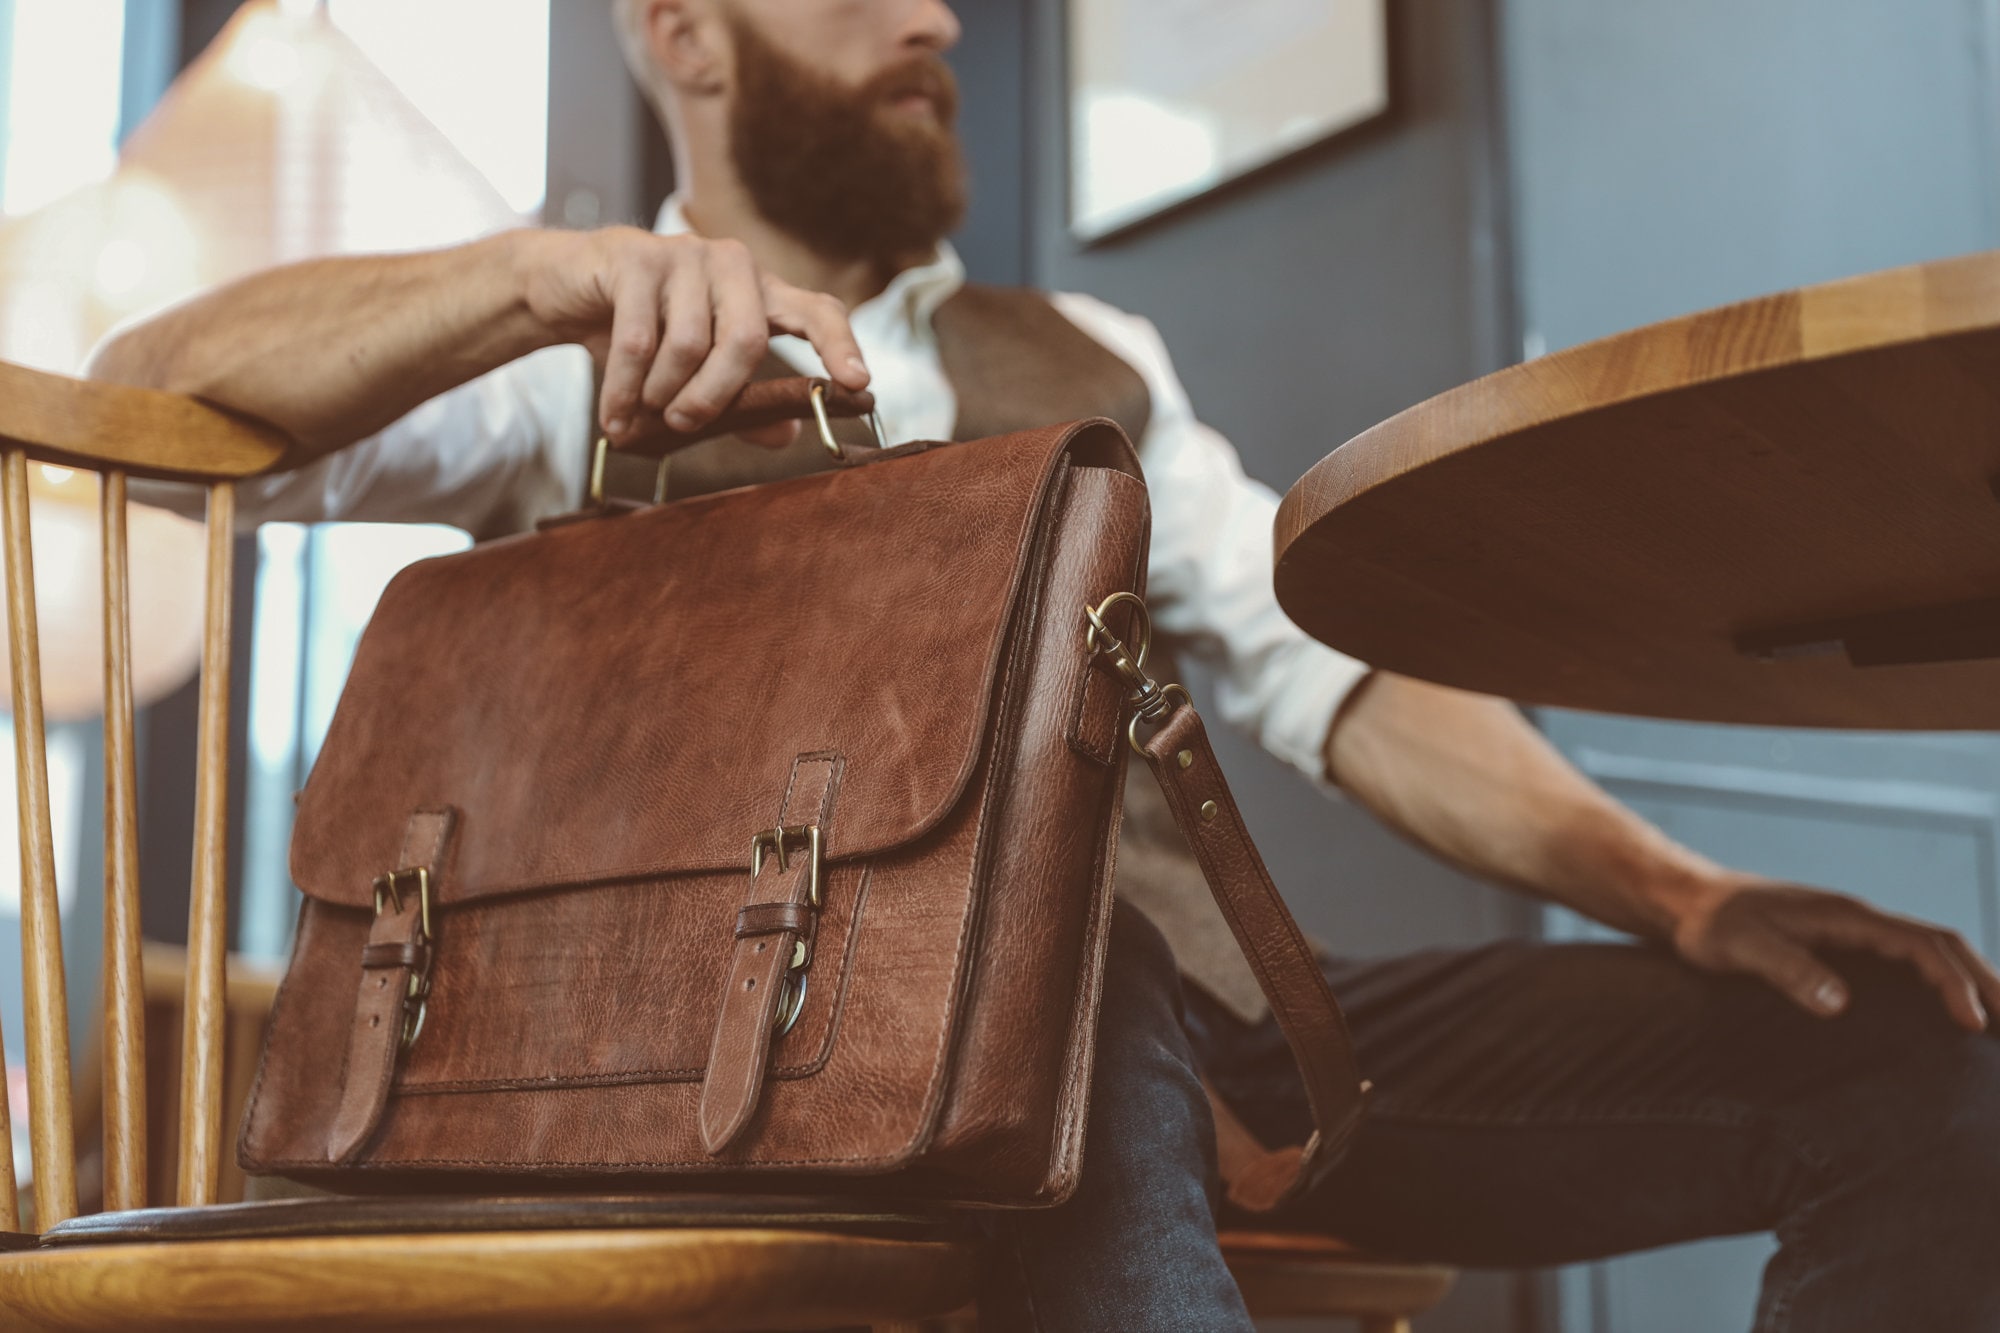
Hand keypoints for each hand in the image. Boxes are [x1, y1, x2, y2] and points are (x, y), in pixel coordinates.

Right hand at [518, 227, 868, 445]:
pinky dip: (625, 391)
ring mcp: (685, 253)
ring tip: (641, 415)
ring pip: (690, 344)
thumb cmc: (646, 332)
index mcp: (761, 292)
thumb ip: (743, 404)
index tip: (857, 384)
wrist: (569, 290)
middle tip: (683, 426)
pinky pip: (638, 341)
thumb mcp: (696, 375)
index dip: (840, 345)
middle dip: (715, 396)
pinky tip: (614, 417)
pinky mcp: (635, 256)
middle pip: (748, 340)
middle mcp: (733, 264)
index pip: (818, 311)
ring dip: (662, 394)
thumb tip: (788, 436)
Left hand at [1673, 875, 1999, 1030]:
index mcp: (1848, 917)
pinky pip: (1907, 962)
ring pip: (1931, 952)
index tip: (1973, 1025)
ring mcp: (1855, 932)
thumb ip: (1787, 970)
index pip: (1922, 946)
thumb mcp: (1741, 947)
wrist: (1687, 902)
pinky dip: (1940, 983)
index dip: (1954, 984)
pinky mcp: (1844, 947)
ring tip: (1999, 1025)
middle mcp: (1861, 920)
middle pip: (1944, 944)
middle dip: (1987, 981)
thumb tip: (1839, 1004)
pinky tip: (1947, 1015)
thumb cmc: (1710, 924)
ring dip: (1970, 981)